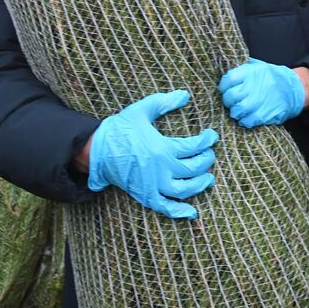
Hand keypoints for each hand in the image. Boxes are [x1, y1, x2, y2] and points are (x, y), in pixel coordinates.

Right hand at [87, 91, 217, 218]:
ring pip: (184, 190)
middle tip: (210, 155)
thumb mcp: (141, 110)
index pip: (193, 147)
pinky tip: (192, 213)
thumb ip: (164, 102)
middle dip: (206, 162)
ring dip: (200, 185)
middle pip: (193, 169)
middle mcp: (161, 169)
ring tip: (208, 179)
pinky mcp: (144, 195)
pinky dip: (179, 212)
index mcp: (162, 148)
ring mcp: (153, 185)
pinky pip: (165, 207)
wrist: (96, 150)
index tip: (212, 136)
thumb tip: (184, 95)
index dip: (206, 141)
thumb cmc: (119, 129)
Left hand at [217, 58, 305, 127]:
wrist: (293, 88)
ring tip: (238, 109)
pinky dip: (244, 120)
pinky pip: (247, 121)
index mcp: (253, 72)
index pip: (229, 79)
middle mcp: (255, 86)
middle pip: (231, 96)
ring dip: (235, 111)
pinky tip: (246, 116)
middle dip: (227, 100)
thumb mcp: (259, 67)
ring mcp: (260, 101)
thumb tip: (225, 73)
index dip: (223, 86)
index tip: (224, 89)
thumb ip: (243, 69)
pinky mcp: (265, 114)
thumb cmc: (272, 78)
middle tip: (230, 101)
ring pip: (237, 110)